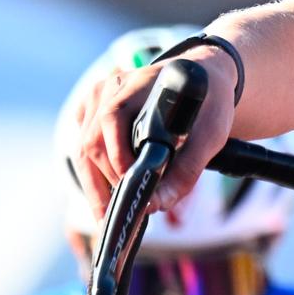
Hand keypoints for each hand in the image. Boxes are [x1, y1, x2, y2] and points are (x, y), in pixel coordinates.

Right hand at [70, 49, 238, 213]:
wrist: (204, 79)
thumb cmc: (209, 104)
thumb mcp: (211, 135)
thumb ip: (187, 170)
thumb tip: (157, 205)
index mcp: (142, 84)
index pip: (113, 121)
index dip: (118, 159)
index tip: (131, 191)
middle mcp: (114, 87)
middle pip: (92, 140)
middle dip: (104, 182)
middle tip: (118, 215)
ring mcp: (99, 95)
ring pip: (82, 146)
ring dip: (93, 183)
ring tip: (106, 215)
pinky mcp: (92, 107)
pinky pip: (82, 143)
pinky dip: (92, 171)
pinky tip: (105, 194)